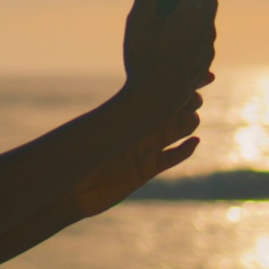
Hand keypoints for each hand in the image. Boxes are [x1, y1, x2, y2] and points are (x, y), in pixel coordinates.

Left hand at [66, 90, 203, 218]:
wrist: (73, 192)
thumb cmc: (78, 159)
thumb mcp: (97, 136)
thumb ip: (115, 123)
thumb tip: (127, 106)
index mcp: (127, 115)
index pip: (156, 95)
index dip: (173, 85)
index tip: (188, 77)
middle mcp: (137, 130)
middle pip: (169, 111)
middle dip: (185, 102)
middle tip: (195, 98)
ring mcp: (143, 150)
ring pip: (174, 132)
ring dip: (187, 124)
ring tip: (193, 118)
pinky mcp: (145, 170)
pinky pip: (170, 158)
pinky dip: (184, 150)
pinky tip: (194, 142)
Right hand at [122, 0, 217, 117]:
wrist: (153, 100)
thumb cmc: (144, 56)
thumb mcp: (140, 17)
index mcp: (190, 12)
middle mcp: (204, 28)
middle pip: (209, 2)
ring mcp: (207, 49)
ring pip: (208, 25)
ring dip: (199, 16)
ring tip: (183, 16)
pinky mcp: (203, 66)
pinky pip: (205, 44)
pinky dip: (196, 37)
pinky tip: (184, 44)